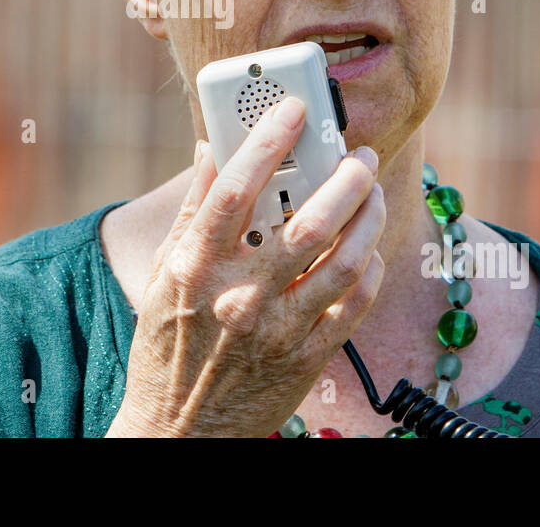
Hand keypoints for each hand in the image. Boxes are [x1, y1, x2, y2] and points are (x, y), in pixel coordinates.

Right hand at [105, 95, 386, 436]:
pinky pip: (355, 304)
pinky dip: (369, 268)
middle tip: (358, 154)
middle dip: (344, 178)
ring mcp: (279, 329)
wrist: (180, 431)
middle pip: (307, 223)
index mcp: (197, 267)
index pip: (235, 190)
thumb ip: (194, 209)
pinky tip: (366, 247)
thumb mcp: (166, 272)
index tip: (294, 109)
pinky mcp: (308, 357)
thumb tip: (210, 147)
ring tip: (372, 192)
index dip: (267, 141)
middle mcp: (239, 296)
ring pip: (344, 260)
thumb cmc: (169, 345)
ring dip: (368, 217)